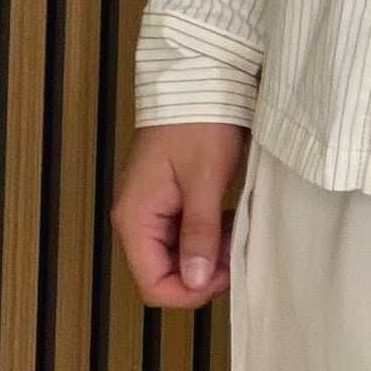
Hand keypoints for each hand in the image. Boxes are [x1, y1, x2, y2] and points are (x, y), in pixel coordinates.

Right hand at [110, 122, 248, 308]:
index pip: (153, 284)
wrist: (196, 78)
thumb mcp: (205, 180)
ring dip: (205, 255)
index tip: (225, 274)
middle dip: (200, 273)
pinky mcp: (164, 197)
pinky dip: (204, 236)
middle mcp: (135, 218)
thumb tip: (194, 281)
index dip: (189, 292)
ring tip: (234, 233)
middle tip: (235, 251)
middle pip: (162, 272)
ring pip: (174, 254)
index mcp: (135, 218)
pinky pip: (180, 233)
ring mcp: (149, 207)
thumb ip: (199, 233)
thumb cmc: (199, 123)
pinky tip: (226, 222)